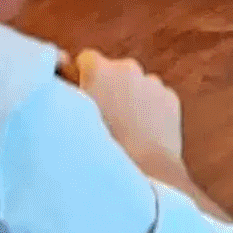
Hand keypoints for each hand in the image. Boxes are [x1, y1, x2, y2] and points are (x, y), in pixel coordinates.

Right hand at [73, 49, 186, 173]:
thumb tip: (61, 69)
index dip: (82, 78)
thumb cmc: (101, 150)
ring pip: (136, 84)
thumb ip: (65, 88)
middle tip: (103, 117)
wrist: (145, 173)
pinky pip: (156, 97)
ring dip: (130, 98)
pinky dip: (150, 109)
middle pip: (113, 70)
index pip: (86, 59)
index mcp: (100, 69)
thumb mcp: (71, 117)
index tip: (82, 97)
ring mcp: (153, 82)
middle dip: (108, 87)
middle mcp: (128, 68)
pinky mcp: (171, 98)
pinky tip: (143, 132)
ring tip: (124, 129)